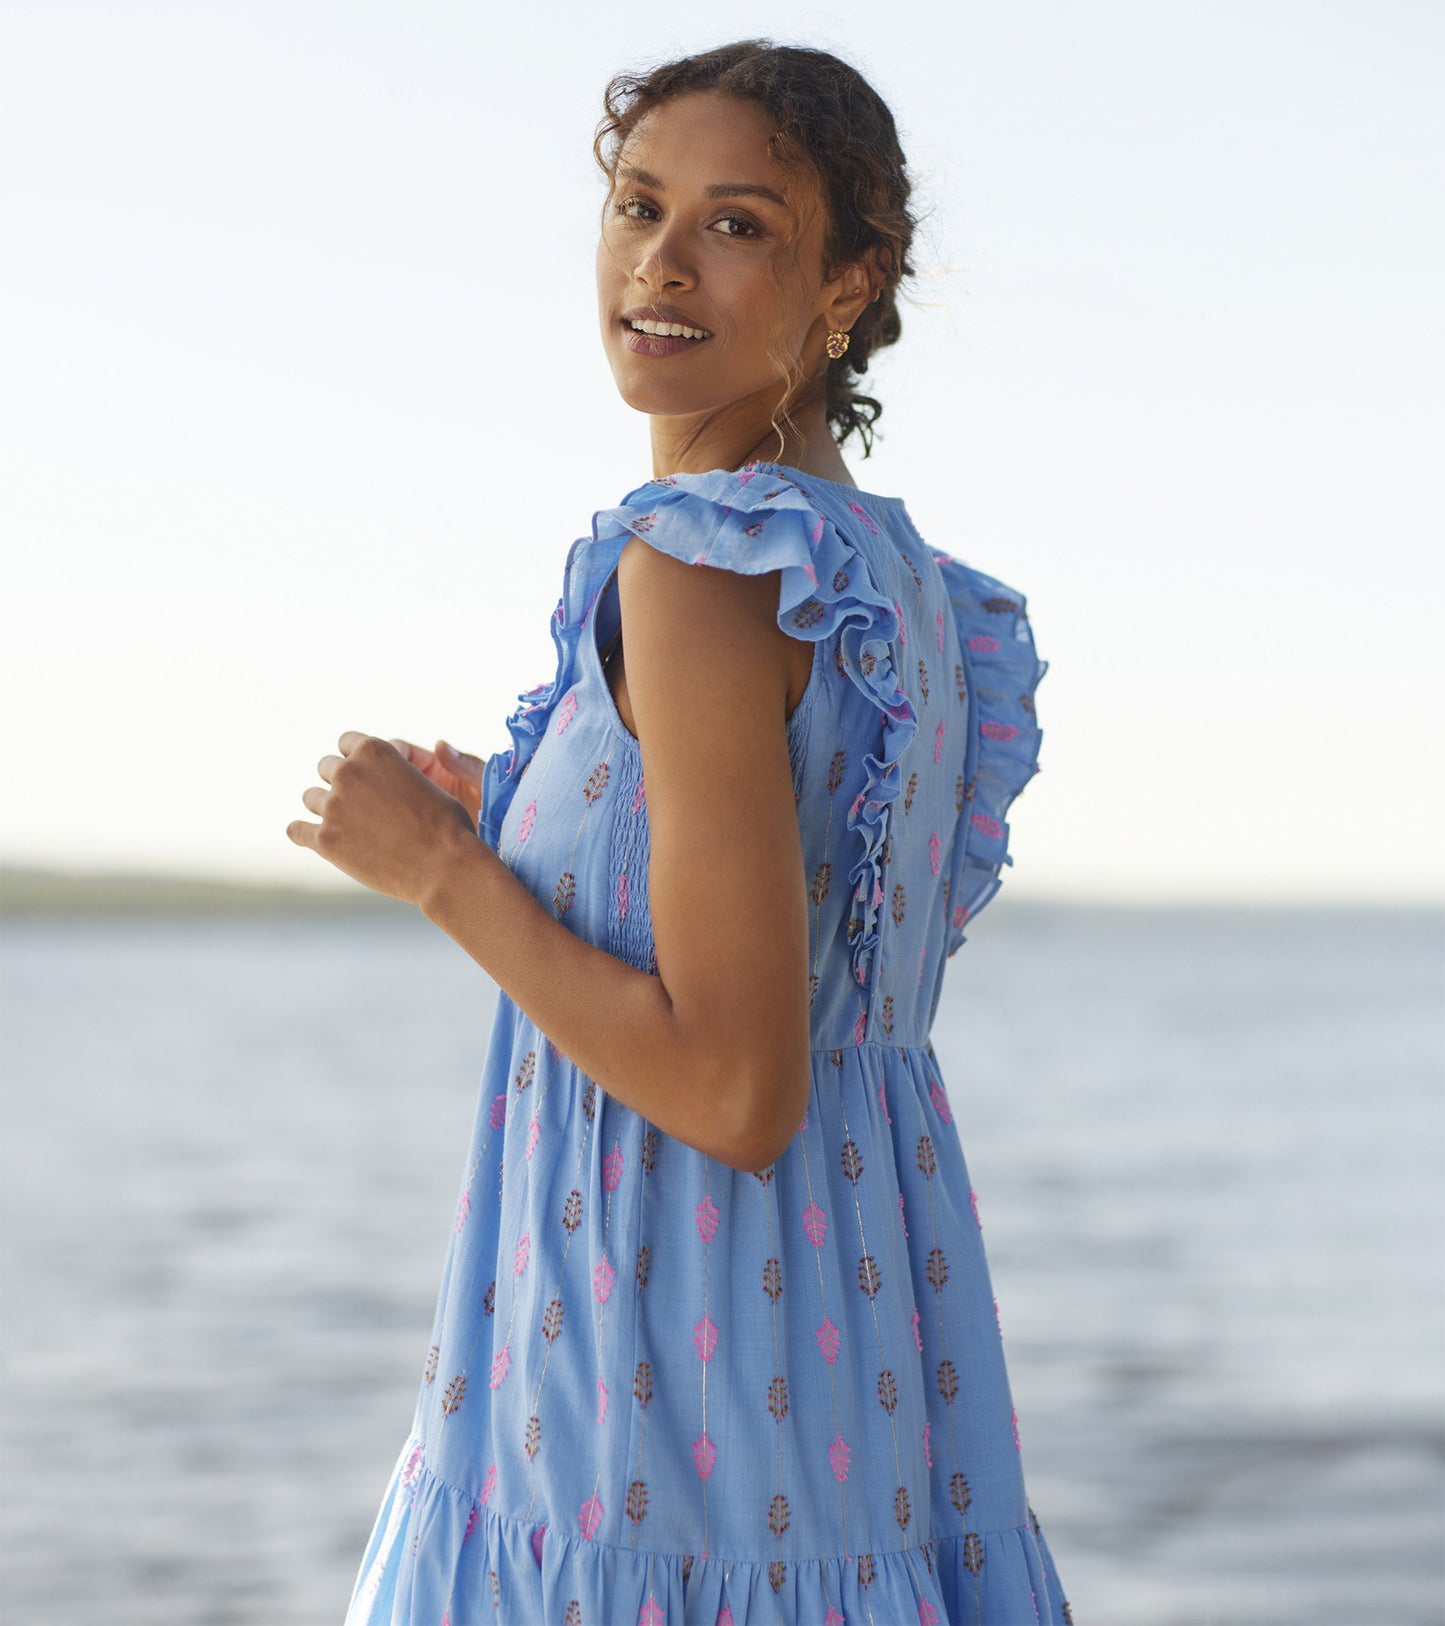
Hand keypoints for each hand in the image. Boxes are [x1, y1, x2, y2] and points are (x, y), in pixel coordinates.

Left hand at [286, 731, 478, 905]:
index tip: (362, 775)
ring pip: (310, 798)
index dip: (355, 759)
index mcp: (373, 751)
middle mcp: (348, 772)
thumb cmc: (446, 825)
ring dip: (324, 807)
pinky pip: (296, 830)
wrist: (444, 865)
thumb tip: (384, 782)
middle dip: (339, 782)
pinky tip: (312, 838)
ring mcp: (333, 806)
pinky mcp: (324, 840)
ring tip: (343, 824)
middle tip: (355, 803)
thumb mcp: (425, 782)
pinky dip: (303, 833)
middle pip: (325, 767)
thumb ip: (395, 775)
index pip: (346, 742)